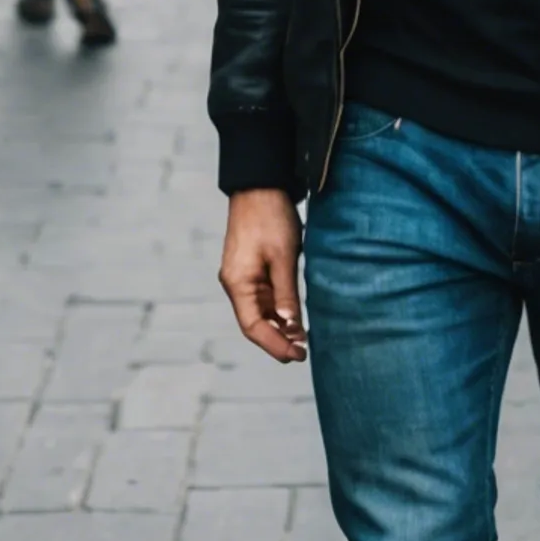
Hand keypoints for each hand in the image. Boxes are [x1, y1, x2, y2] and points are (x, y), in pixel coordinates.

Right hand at [219, 189, 306, 362]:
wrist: (261, 185)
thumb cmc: (271, 218)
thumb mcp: (283, 257)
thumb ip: (286, 294)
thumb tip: (291, 326)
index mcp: (237, 283)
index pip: (252, 327)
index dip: (274, 345)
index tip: (297, 355)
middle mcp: (236, 283)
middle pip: (254, 323)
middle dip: (278, 340)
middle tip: (303, 353)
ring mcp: (243, 276)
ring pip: (260, 312)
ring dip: (279, 327)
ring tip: (303, 340)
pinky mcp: (252, 269)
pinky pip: (264, 298)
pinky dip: (279, 310)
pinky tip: (295, 318)